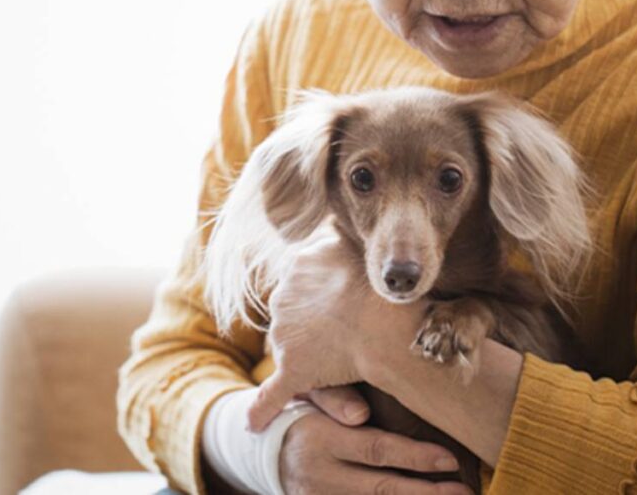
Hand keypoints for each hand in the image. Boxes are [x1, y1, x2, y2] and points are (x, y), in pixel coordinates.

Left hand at [247, 237, 417, 429]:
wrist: (382, 320)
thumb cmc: (381, 281)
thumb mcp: (356, 241)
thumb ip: (341, 232)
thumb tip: (336, 210)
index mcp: (299, 264)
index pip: (304, 275)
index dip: (324, 287)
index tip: (341, 295)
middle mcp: (283, 296)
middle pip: (293, 310)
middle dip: (312, 320)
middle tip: (342, 329)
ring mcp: (283, 334)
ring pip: (287, 345)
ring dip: (303, 354)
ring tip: (332, 362)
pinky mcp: (290, 369)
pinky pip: (272, 395)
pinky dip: (263, 410)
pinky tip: (254, 426)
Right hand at [277, 410, 469, 494]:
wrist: (268, 452)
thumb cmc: (307, 415)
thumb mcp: (314, 397)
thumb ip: (338, 397)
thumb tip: (361, 414)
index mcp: (319, 439)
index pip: (375, 449)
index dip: (415, 457)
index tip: (450, 459)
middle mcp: (318, 475)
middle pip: (381, 488)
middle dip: (426, 493)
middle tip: (464, 491)